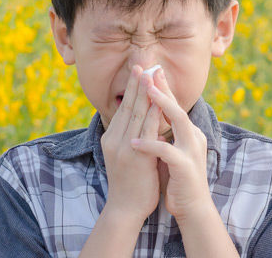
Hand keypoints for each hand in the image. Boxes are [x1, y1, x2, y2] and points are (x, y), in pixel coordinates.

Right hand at [100, 64, 162, 223]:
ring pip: (136, 113)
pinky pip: (146, 129)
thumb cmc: (129, 184)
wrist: (125, 209)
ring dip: (145, 91)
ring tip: (150, 73)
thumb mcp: (124, 155)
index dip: (132, 88)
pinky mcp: (135, 155)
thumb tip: (140, 121)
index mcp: (111, 137)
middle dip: (136, 83)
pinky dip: (152, 113)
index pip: (123, 107)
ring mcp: (123, 146)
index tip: (139, 70)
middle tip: (142, 62)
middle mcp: (115, 138)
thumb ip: (130, 137)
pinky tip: (159, 100)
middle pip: (127, 105)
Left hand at [129, 67, 210, 221]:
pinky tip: (134, 143)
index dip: (162, 88)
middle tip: (150, 70)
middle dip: (164, 88)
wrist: (191, 207)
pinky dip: (149, 146)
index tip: (149, 71)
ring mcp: (191, 151)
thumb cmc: (177, 179)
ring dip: (162, 106)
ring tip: (146, 92)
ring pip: (179, 121)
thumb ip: (163, 134)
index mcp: (188, 133)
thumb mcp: (170, 151)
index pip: (174, 106)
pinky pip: (166, 152)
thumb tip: (148, 116)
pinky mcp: (185, 167)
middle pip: (178, 107)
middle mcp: (193, 138)